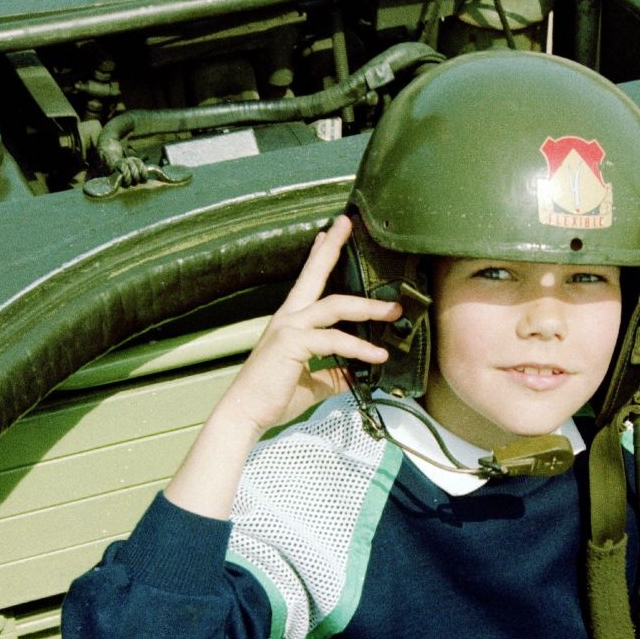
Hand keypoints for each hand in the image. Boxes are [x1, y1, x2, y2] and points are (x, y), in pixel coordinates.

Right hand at [218, 214, 402, 436]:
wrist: (245, 414)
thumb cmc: (274, 396)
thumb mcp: (314, 382)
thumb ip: (336, 374)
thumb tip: (360, 373)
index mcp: (292, 321)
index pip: (308, 280)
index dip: (320, 254)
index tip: (329, 232)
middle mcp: (289, 317)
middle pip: (314, 273)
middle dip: (332, 248)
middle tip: (349, 224)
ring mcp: (289, 327)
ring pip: (334, 305)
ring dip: (368, 307)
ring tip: (394, 312)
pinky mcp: (292, 343)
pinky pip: (334, 340)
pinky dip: (359, 347)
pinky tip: (378, 356)